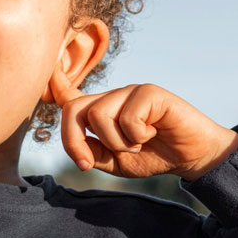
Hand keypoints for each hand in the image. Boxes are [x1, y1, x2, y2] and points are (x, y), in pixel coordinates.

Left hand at [50, 69, 237, 180]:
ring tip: (137, 143)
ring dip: (116, 142)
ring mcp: (130, 92)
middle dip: (74, 140)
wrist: (192, 157)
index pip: (70, 96)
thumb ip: (92, 152)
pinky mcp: (150, 92)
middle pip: (74, 109)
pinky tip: (153, 133)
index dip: (54, 86)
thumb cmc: (154, 156)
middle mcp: (112, 97)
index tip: (45, 75)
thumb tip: (77, 149)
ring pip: (98, 115)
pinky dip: (137, 134)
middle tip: (90, 161)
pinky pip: (126, 117)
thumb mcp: (115, 162)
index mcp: (101, 111)